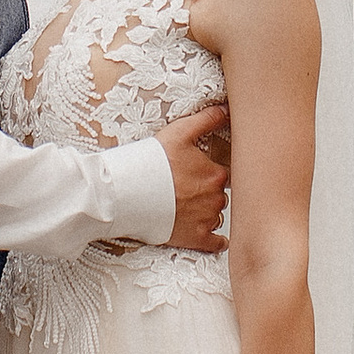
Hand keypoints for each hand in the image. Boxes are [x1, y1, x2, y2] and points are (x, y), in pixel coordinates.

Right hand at [155, 106, 229, 252]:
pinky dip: (215, 241)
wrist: (127, 192)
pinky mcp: (196, 238)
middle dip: (207, 193)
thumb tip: (226, 110)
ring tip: (184, 207)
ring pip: (216, 216)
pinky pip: (216, 243)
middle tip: (186, 190)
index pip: (223, 174)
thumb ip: (207, 119)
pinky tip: (211, 236)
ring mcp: (207, 219)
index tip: (194, 173)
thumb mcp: (180, 132)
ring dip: (206, 213)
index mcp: (216, 174)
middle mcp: (216, 198)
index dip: (208, 173)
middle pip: (219, 196)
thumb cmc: (152, 161)